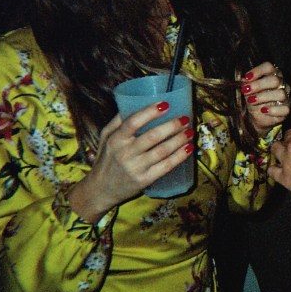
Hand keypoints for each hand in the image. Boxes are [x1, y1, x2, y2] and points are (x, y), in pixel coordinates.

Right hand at [67, 101, 195, 221]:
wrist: (100, 190)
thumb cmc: (106, 159)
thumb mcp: (105, 137)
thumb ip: (118, 121)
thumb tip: (134, 102)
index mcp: (115, 139)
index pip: (133, 122)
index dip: (150, 112)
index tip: (165, 104)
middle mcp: (125, 153)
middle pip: (152, 136)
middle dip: (172, 126)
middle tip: (185, 118)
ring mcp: (135, 168)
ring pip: (162, 151)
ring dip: (179, 140)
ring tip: (189, 131)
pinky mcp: (144, 180)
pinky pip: (166, 166)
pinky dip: (179, 157)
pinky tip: (188, 148)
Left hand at [240, 61, 290, 136]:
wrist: (256, 116)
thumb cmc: (254, 100)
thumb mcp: (247, 91)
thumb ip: (246, 84)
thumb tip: (243, 80)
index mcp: (272, 74)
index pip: (269, 67)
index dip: (258, 71)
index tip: (247, 78)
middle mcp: (282, 83)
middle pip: (275, 80)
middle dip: (258, 85)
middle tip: (246, 90)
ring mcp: (286, 97)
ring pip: (280, 94)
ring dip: (263, 97)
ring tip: (251, 101)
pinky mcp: (286, 109)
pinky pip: (285, 109)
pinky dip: (273, 110)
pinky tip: (263, 110)